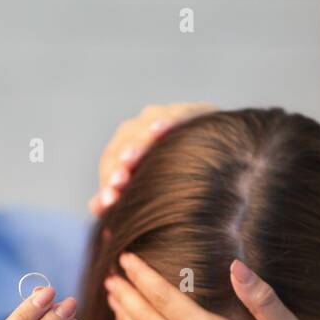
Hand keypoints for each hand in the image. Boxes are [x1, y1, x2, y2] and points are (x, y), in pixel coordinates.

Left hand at [88, 102, 218, 214]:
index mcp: (127, 151)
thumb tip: (96, 208)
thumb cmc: (178, 186)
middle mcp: (140, 129)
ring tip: (129, 159)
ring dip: (138, 142)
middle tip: (118, 185)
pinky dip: (167, 120)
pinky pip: (178, 114)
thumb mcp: (150, 196)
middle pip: (124, 143)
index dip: (108, 181)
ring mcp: (163, 117)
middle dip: (119, 165)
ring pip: (144, 126)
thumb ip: (123, 198)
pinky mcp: (192, 111)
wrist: (224, 167)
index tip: (109, 202)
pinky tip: (158, 129)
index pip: (112, 162)